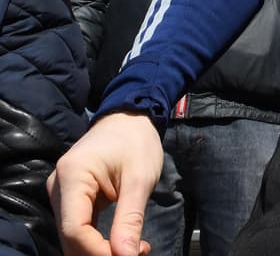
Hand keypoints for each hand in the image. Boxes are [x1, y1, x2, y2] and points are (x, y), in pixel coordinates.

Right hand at [48, 112, 161, 255]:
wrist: (129, 120)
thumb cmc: (136, 142)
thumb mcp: (140, 179)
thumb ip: (130, 219)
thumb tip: (126, 255)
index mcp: (72, 176)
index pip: (74, 229)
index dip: (98, 251)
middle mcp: (58, 187)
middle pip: (70, 237)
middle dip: (102, 252)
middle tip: (140, 252)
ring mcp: (61, 194)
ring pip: (74, 236)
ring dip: (102, 249)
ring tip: (138, 247)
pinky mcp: (70, 200)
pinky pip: (79, 228)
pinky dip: (99, 240)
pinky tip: (124, 242)